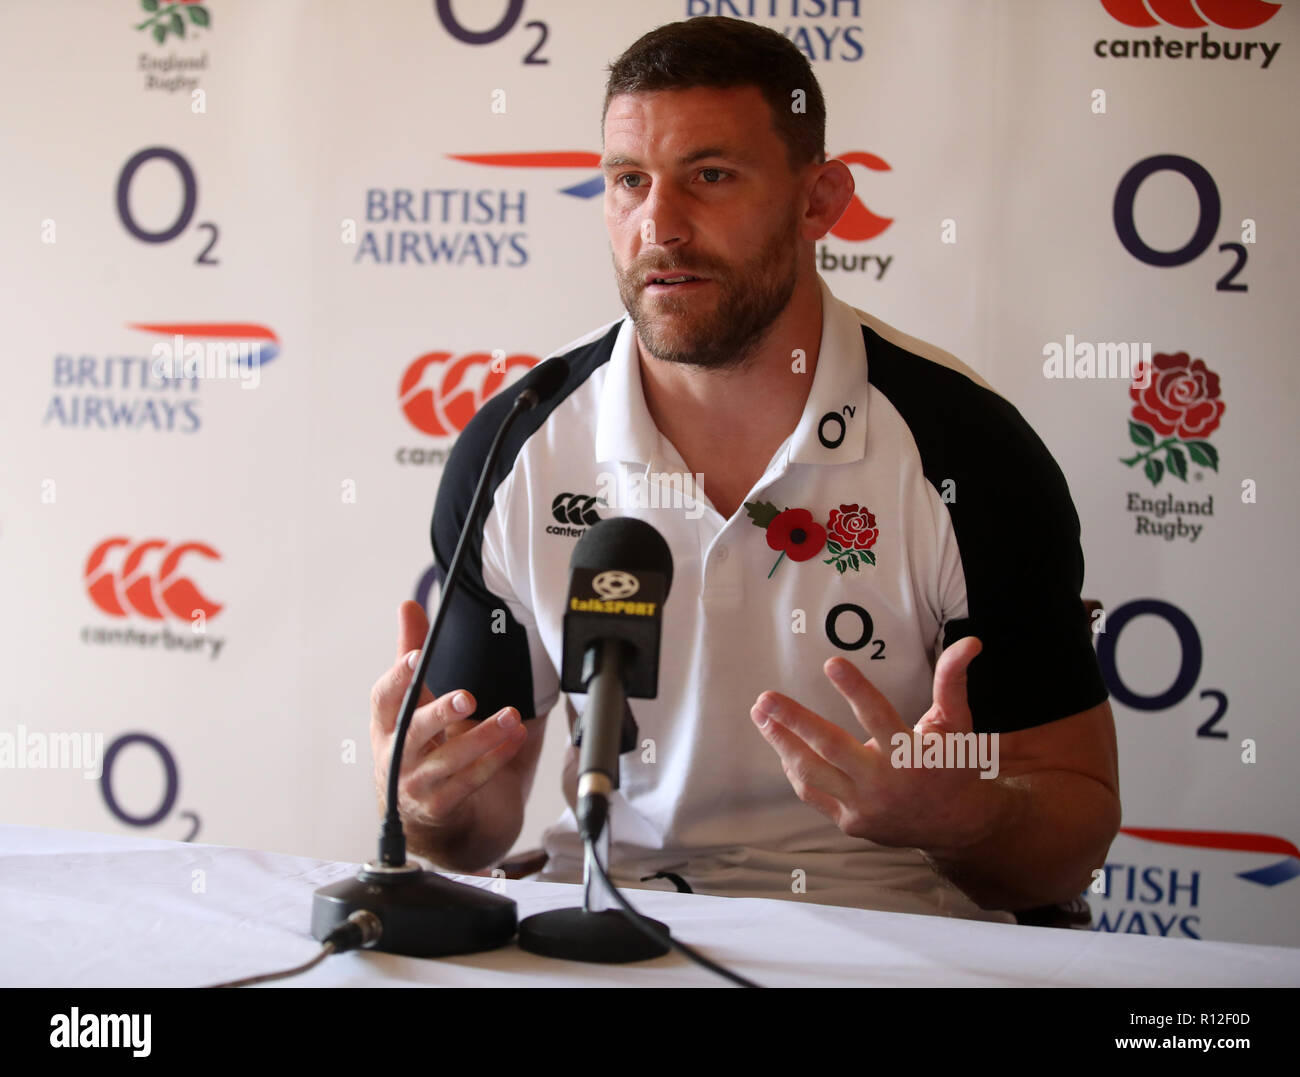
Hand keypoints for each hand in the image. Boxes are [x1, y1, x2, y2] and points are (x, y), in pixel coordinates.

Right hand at [369, 600, 527, 831]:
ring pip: (447, 761)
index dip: (396, 678)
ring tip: (511, 717)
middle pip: (413, 733)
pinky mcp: (441, 808)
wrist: (437, 826)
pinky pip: (469, 784)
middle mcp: (397, 756)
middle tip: (467, 697)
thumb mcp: (417, 704)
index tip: (415, 656)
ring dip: (482, 738)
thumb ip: (414, 655)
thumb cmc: (423, 753)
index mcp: (388, 726)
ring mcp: (416, 786)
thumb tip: (408, 606)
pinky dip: (495, 761)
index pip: (383, 700)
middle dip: (439, 713)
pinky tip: (516, 739)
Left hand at [749, 637, 1008, 854]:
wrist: (954, 826)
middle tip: (767, 698)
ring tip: (761, 715)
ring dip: (783, 743)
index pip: (878, 716)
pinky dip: (796, 770)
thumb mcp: (957, 723)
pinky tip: (782, 745)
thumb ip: (953, 681)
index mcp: (911, 755)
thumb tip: (970, 642)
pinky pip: (814, 794)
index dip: (856, 689)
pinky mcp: (850, 821)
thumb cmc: (952, 766)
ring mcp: (863, 806)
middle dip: (795, 721)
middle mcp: (884, 783)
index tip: (832, 663)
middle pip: (831, 748)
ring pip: (813, 773)